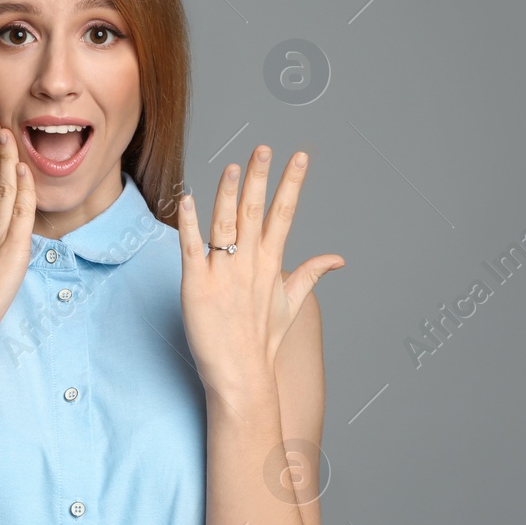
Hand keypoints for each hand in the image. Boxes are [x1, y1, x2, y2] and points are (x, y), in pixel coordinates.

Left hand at [176, 146, 343, 387]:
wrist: (241, 376)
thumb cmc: (262, 342)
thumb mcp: (291, 303)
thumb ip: (311, 273)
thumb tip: (338, 258)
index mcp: (272, 264)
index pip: (285, 214)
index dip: (292, 183)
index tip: (300, 156)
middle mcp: (250, 265)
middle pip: (256, 212)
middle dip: (261, 178)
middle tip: (264, 148)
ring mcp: (224, 274)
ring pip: (226, 226)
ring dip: (228, 194)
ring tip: (232, 166)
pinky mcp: (197, 286)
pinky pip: (192, 249)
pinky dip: (190, 225)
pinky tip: (187, 200)